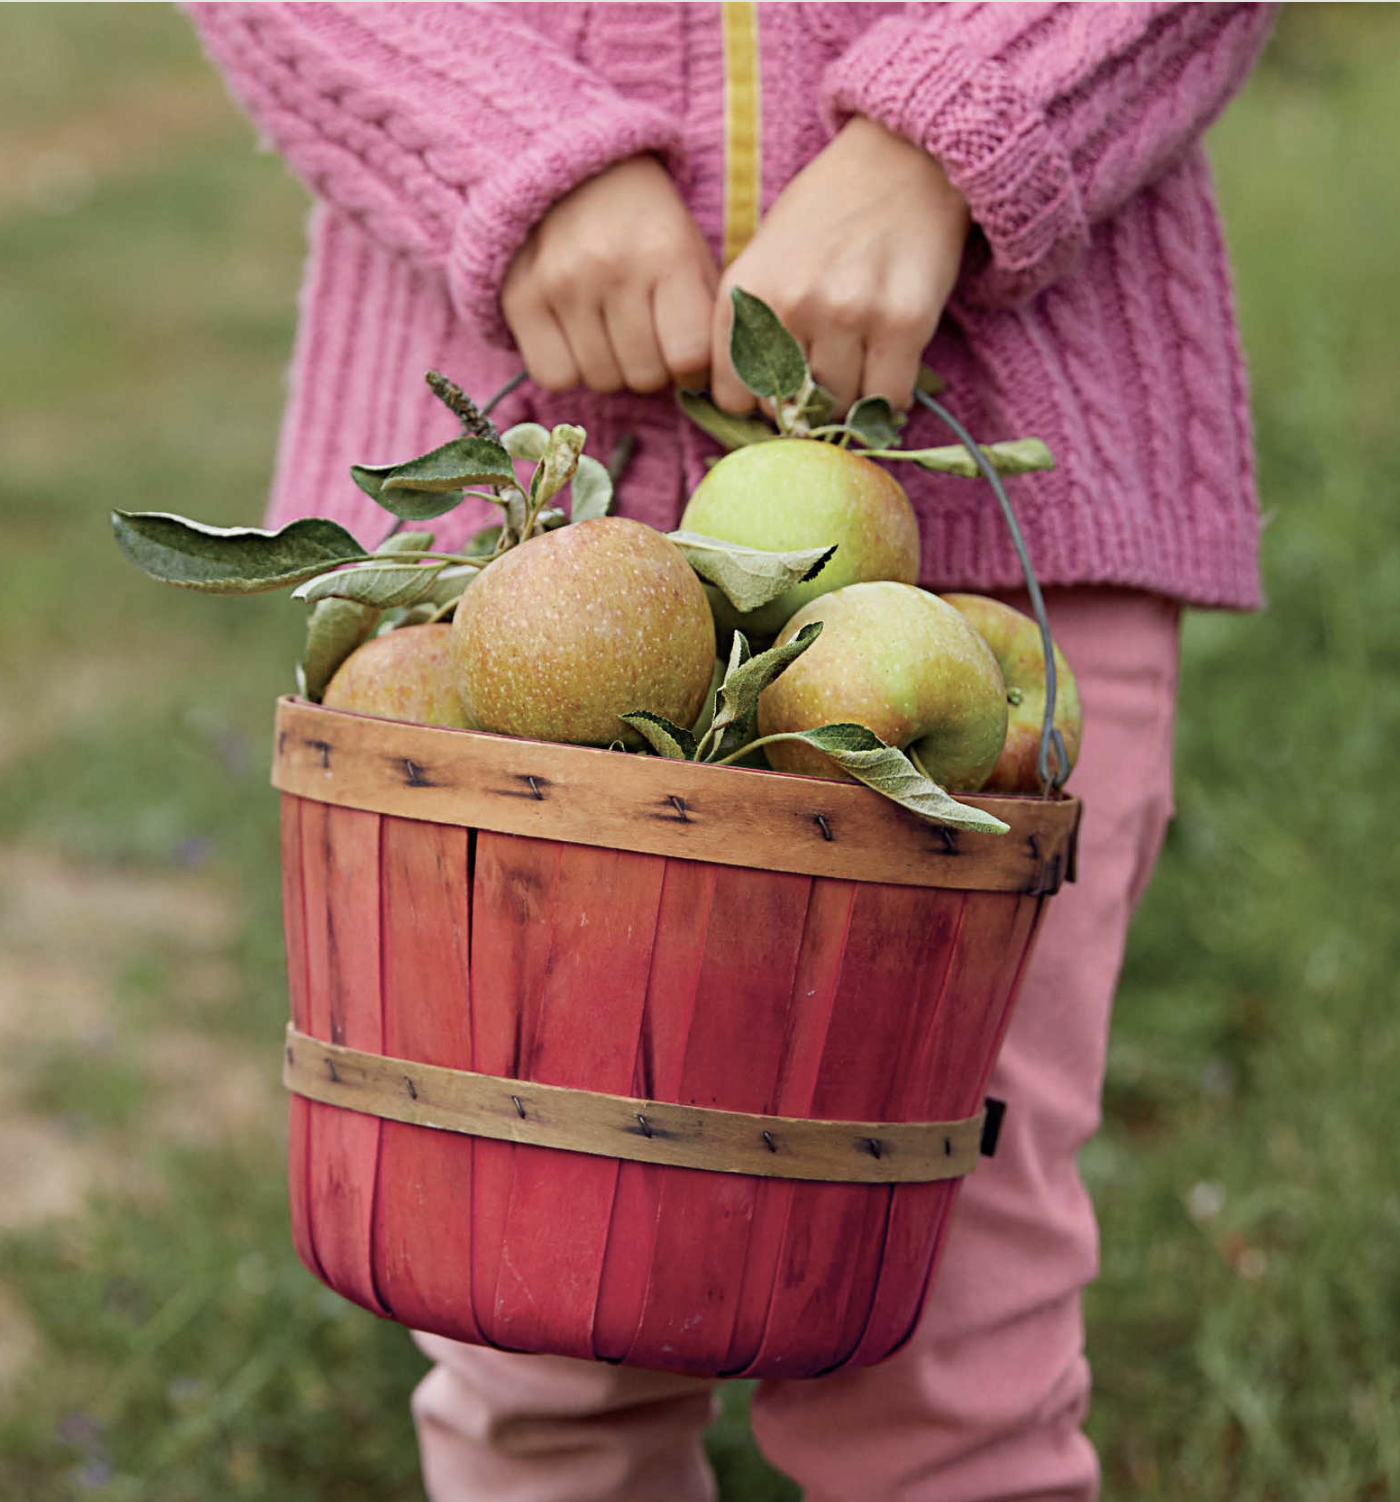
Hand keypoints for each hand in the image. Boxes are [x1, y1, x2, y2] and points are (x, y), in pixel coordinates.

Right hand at [501, 156, 718, 395]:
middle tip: (646, 339)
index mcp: (667, 252)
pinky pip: (555, 377)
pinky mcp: (520, 296)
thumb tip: (710, 385)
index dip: (693, 369)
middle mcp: (612, 266)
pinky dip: (569, 370)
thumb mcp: (692, 253)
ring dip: (612, 369)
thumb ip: (707, 316)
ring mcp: (561, 282)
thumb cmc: (647, 225)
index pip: (689, 357)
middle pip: (644, 376)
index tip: (686, 356)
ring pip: (601, 380)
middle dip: (653, 369)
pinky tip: (577, 339)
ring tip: (611, 332)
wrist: (576, 169)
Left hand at [710, 117, 971, 415]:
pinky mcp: (903, 322)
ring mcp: (847, 314)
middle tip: (828, 373)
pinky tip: (889, 368)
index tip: (781, 386)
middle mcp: (790, 305)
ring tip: (861, 362)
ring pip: (839, 409)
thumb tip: (756, 410)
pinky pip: (887, 399)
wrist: (902, 160)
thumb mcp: (764, 260)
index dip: (760, 401)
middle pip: (789, 411)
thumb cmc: (828, 217)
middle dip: (807, 405)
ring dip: (851, 400)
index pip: (735, 398)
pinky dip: (889, 397)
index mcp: (745, 293)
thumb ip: (752, 329)